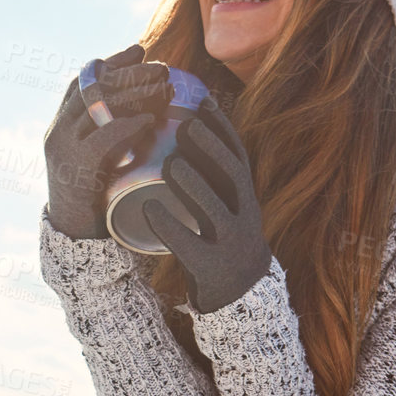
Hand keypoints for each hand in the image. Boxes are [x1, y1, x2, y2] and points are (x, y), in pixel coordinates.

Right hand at [44, 43, 171, 239]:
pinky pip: (100, 138)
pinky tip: (149, 119)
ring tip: (164, 86)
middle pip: (92, 87)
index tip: (140, 49)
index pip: (83, 81)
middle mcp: (58, 132)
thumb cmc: (98, 200)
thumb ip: (115, 134)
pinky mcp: (74, 169)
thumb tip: (149, 109)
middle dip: (130, 72)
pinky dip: (126, 125)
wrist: (76, 239)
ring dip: (134, 93)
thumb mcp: (104, 159)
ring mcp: (62, 149)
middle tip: (162, 67)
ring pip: (97, 106)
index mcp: (62, 126)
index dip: (111, 62)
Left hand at [142, 98, 272, 313]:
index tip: (203, 102)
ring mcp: (229, 243)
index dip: (224, 129)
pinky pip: (191, 246)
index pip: (239, 157)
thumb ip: (213, 175)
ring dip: (193, 185)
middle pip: (234, 178)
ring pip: (216, 210)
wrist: (242, 292)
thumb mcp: (227, 204)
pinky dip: (170, 227)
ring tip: (170, 163)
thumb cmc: (224, 237)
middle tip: (186, 126)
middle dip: (212, 150)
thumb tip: (187, 126)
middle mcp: (244, 217)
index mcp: (245, 197)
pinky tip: (150, 208)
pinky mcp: (211, 267)